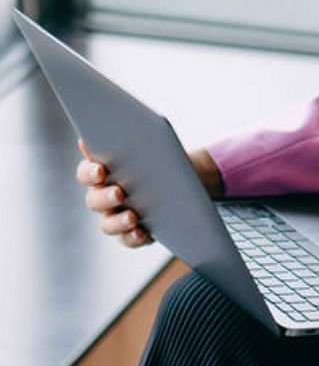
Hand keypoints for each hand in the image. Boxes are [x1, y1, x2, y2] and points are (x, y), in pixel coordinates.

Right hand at [75, 140, 222, 247]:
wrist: (185, 178)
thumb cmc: (159, 158)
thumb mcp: (149, 146)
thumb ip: (132, 138)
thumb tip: (119, 126)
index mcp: (103, 172)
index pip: (86, 173)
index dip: (90, 172)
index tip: (101, 170)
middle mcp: (103, 196)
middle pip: (94, 200)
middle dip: (105, 197)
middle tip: (120, 193)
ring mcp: (115, 216)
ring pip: (107, 224)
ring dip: (118, 221)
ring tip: (133, 216)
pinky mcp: (131, 233)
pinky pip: (127, 239)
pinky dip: (133, 237)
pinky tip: (143, 232)